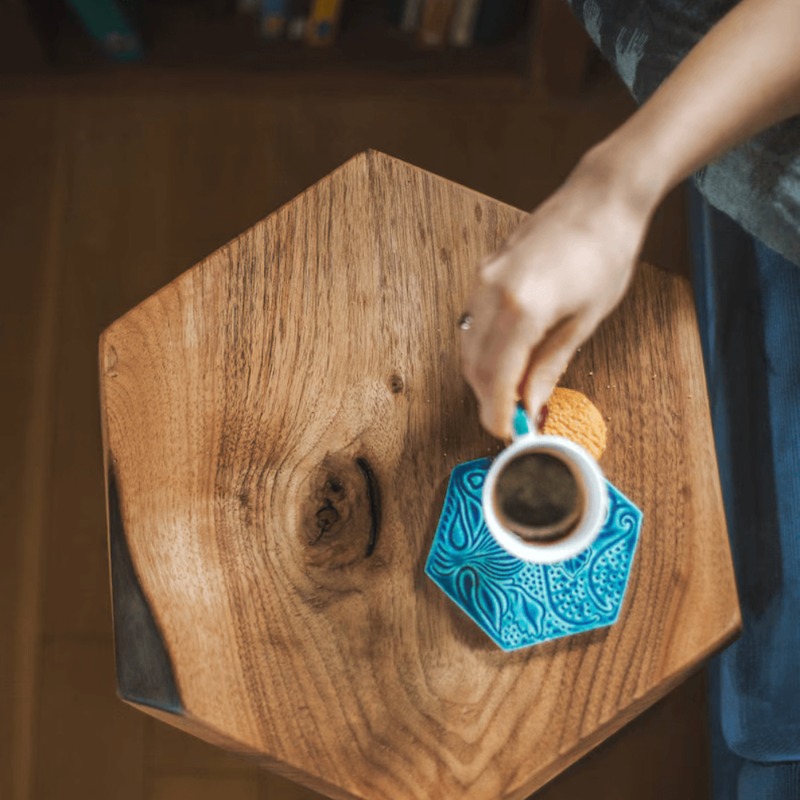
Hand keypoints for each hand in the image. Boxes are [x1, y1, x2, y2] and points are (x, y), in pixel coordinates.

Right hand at [460, 155, 653, 439]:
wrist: (601, 197)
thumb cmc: (605, 251)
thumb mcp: (586, 320)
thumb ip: (550, 366)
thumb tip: (532, 403)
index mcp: (522, 307)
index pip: (497, 377)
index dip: (498, 411)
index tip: (507, 432)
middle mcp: (493, 291)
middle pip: (474, 364)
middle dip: (489, 397)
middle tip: (513, 418)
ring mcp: (484, 277)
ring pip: (468, 344)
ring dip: (484, 374)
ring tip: (513, 392)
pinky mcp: (485, 270)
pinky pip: (473, 321)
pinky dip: (484, 347)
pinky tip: (507, 357)